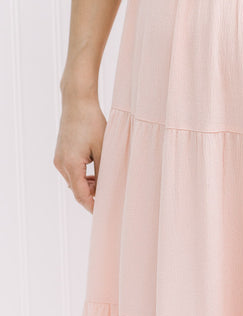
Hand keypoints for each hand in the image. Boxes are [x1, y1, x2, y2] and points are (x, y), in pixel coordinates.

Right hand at [54, 95, 106, 213]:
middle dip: (92, 195)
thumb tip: (109, 188)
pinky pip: (72, 171)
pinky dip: (83, 175)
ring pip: (74, 181)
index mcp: (71, 165)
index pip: (81, 195)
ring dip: (88, 184)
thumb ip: (104, 170)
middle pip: (77, 189)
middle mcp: (61, 164)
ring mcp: (59, 159)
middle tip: (110, 196)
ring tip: (105, 180)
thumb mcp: (103, 147)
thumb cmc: (92, 122)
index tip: (104, 213)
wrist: (77, 102)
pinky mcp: (61, 154)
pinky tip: (96, 171)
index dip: (92, 205)